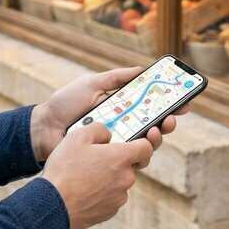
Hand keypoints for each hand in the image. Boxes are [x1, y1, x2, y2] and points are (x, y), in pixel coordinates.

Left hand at [30, 65, 185, 160]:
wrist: (45, 127)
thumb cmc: (67, 103)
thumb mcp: (93, 84)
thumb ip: (117, 78)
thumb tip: (143, 69)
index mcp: (121, 108)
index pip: (151, 107)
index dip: (169, 105)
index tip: (184, 102)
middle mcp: (123, 127)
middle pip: (154, 127)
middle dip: (168, 123)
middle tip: (171, 119)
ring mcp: (116, 144)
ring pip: (146, 146)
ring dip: (157, 138)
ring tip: (155, 131)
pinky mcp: (108, 160)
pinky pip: (129, 160)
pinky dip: (139, 154)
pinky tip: (140, 147)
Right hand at [42, 121, 153, 228]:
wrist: (53, 204)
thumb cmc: (64, 169)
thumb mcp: (77, 136)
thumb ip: (98, 129)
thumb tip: (108, 136)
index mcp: (121, 158)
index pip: (147, 148)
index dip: (142, 143)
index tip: (133, 144)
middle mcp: (126, 178)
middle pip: (129, 166)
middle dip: (115, 162)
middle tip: (94, 160)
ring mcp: (119, 197)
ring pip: (118, 182)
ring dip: (107, 178)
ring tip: (83, 177)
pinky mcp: (110, 212)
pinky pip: (110, 197)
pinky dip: (100, 194)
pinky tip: (82, 191)